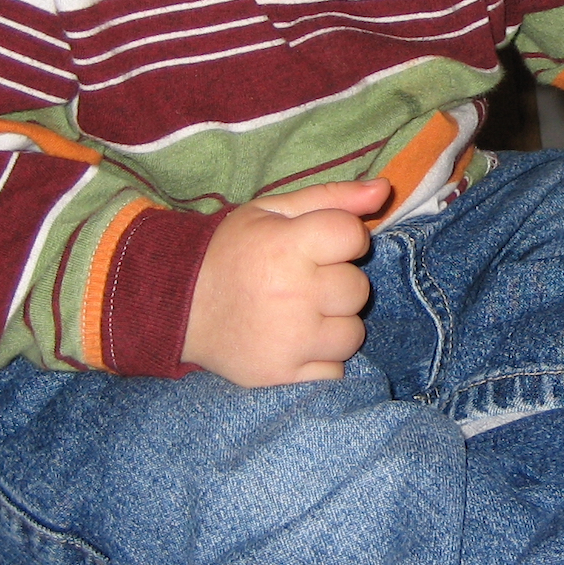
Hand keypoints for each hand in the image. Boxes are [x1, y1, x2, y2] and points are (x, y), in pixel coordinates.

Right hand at [181, 178, 390, 385]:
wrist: (179, 306)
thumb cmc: (232, 252)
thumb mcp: (273, 211)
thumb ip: (332, 197)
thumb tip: (384, 189)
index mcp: (287, 246)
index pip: (353, 236)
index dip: (346, 238)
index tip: (324, 244)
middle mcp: (293, 294)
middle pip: (358, 288)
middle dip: (338, 283)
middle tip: (305, 282)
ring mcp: (290, 339)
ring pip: (353, 334)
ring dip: (334, 324)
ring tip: (303, 314)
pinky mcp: (283, 375)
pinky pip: (336, 371)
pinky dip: (322, 359)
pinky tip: (298, 342)